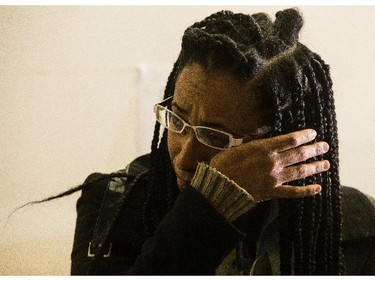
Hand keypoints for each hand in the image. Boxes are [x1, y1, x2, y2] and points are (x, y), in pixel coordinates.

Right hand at [209, 129, 328, 201]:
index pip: (291, 140)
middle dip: (314, 149)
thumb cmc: (224, 165)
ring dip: (315, 167)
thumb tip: (262, 133)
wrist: (219, 186)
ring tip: (325, 164)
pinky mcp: (273, 192)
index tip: (313, 134)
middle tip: (324, 146)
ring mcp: (275, 178)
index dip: (304, 136)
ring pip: (300, 172)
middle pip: (299, 154)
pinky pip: (293, 192)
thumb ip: (253, 141)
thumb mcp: (237, 147)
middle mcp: (273, 162)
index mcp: (265, 148)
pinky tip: (317, 188)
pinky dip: (306, 191)